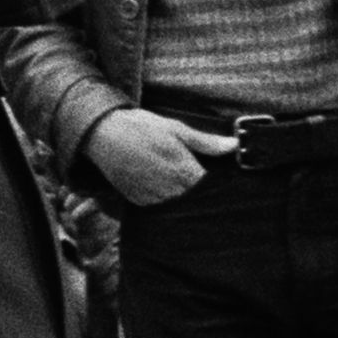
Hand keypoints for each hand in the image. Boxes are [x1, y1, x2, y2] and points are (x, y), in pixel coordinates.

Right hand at [80, 108, 236, 206]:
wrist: (103, 132)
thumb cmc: (142, 127)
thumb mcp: (176, 128)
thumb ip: (206, 142)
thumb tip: (235, 146)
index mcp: (183, 172)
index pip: (210, 193)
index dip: (219, 192)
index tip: (227, 189)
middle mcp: (169, 190)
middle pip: (195, 205)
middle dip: (202, 200)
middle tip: (206, 192)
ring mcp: (152, 198)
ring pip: (177, 210)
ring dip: (183, 204)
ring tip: (185, 193)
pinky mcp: (138, 202)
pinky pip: (158, 210)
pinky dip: (165, 204)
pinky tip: (166, 194)